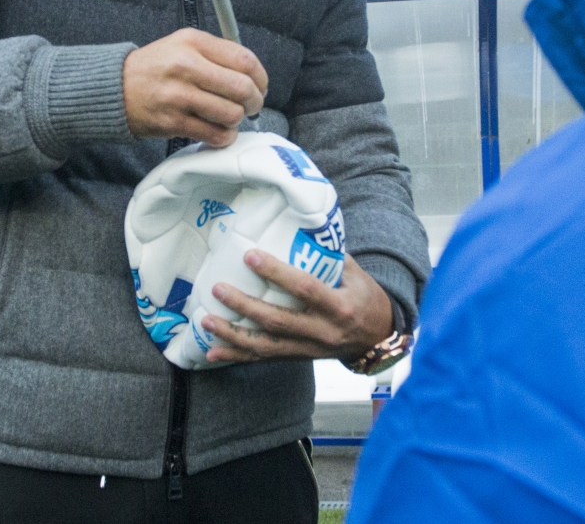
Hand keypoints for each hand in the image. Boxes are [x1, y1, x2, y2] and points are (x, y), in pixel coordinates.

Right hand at [122, 29, 267, 146]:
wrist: (114, 88)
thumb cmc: (156, 67)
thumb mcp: (183, 45)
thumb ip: (218, 54)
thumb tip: (254, 77)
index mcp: (193, 42)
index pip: (244, 59)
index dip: (261, 77)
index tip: (260, 86)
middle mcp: (186, 66)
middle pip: (242, 88)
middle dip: (254, 101)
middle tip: (251, 106)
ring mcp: (178, 96)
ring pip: (231, 114)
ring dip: (237, 120)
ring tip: (229, 117)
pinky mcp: (172, 122)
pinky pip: (213, 134)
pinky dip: (223, 136)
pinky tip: (218, 131)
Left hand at [200, 251, 393, 362]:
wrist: (377, 338)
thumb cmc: (365, 298)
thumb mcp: (357, 274)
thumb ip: (329, 256)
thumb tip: (299, 226)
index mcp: (339, 305)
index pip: (305, 288)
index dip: (277, 273)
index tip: (250, 256)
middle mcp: (322, 331)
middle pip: (278, 320)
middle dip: (245, 305)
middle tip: (218, 289)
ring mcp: (308, 348)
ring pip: (266, 345)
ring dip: (233, 334)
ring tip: (206, 321)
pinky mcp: (298, 357)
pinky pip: (264, 358)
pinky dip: (237, 356)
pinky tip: (213, 352)